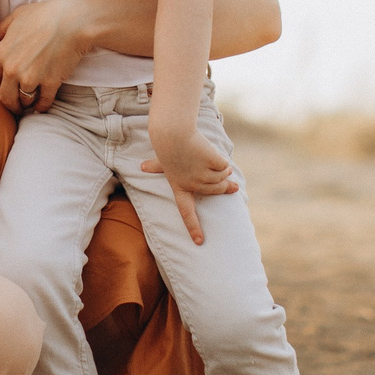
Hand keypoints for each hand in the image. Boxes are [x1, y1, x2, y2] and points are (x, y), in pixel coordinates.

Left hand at [0, 0, 99, 114]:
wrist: (71, 21)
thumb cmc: (45, 14)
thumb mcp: (17, 16)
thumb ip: (3, 28)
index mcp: (1, 54)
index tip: (2, 90)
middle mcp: (13, 69)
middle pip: (5, 97)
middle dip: (9, 103)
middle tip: (15, 105)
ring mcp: (31, 78)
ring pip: (23, 101)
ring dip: (26, 104)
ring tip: (29, 104)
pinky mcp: (50, 83)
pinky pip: (43, 102)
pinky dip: (42, 106)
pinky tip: (42, 106)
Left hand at [140, 124, 238, 245]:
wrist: (174, 133)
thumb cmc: (167, 145)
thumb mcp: (162, 160)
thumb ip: (156, 166)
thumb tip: (142, 167)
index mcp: (179, 188)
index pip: (185, 212)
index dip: (193, 227)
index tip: (199, 242)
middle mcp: (192, 185)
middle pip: (215, 190)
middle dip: (226, 186)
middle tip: (232, 185)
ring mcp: (203, 176)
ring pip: (222, 177)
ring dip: (222, 170)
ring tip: (209, 159)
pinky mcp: (213, 164)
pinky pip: (224, 166)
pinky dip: (221, 160)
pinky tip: (210, 153)